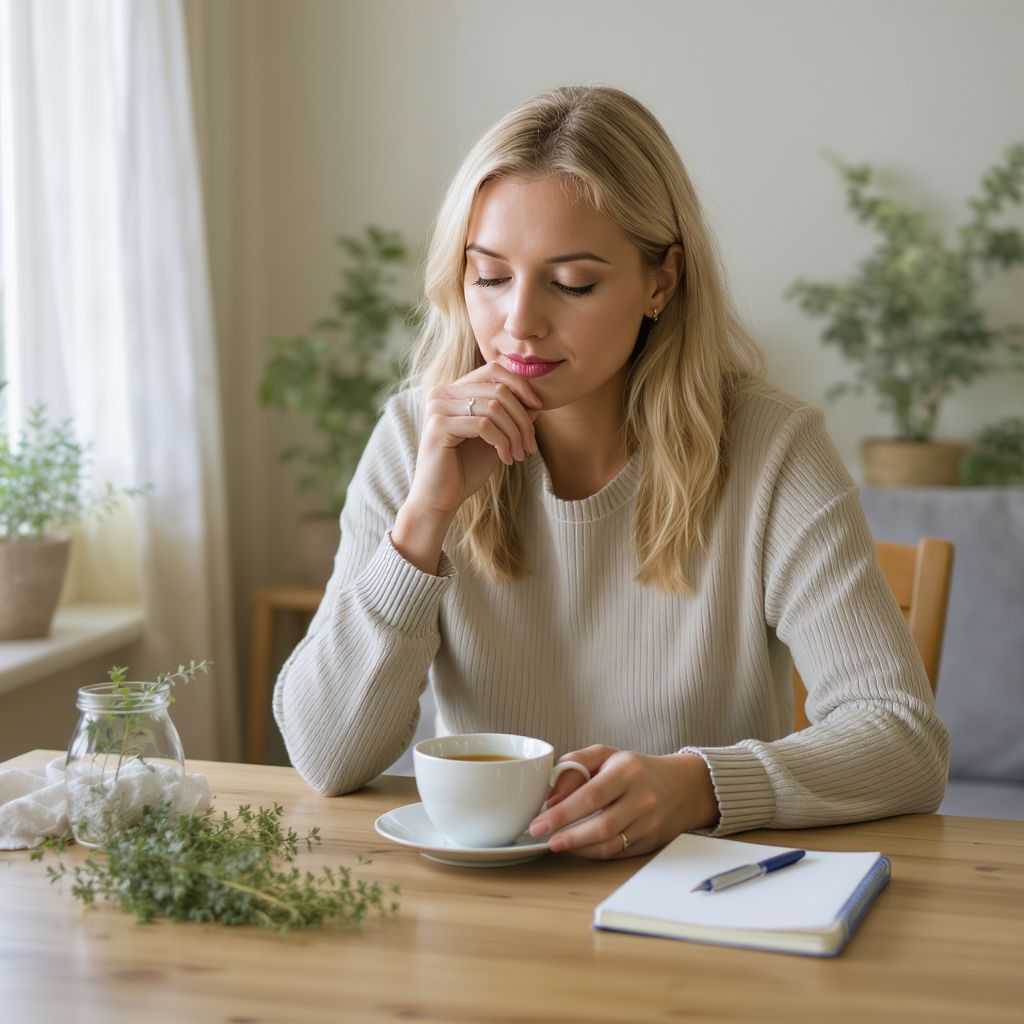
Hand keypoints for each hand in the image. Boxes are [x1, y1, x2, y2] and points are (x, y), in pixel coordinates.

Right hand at [405, 361, 543, 519]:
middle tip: (530, 444)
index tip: (538, 409)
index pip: (493, 371)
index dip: (520, 386)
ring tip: (519, 454)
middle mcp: (441, 393)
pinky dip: (502, 443)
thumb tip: (538, 401)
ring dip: (514, 433)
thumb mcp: (496, 438)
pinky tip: (506, 459)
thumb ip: (512, 417)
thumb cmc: (465, 469)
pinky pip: (484, 425)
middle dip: (522, 418)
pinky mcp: (438, 426)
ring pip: (493, 407)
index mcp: (453, 391)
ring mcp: (437, 407)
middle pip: (498, 390)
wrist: (439, 500)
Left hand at [527, 746, 719, 858]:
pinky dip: (592, 853)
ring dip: (578, 848)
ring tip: (556, 843)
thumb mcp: (606, 754)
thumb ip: (575, 765)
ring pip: (609, 844)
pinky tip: (577, 847)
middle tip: (543, 837)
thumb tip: (551, 794)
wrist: (682, 786)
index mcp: (627, 771)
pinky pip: (617, 852)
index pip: (591, 795)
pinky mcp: (650, 842)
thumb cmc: (636, 769)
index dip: (562, 812)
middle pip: (601, 825)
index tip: (539, 822)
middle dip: (567, 835)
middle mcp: (642, 798)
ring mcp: (648, 824)